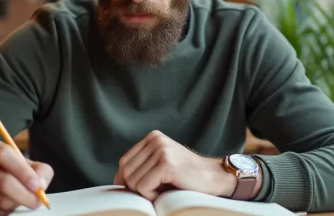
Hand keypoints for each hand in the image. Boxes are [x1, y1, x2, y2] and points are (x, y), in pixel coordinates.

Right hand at [0, 140, 53, 214]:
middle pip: (2, 181)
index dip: (22, 171)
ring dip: (16, 204)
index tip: (37, 186)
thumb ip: (39, 170)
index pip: (4, 154)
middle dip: (25, 195)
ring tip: (22, 202)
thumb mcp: (25, 164)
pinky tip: (10, 207)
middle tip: (37, 202)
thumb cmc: (9, 170)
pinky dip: (6, 212)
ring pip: (0, 200)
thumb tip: (41, 185)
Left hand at [113, 130, 253, 200]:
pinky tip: (167, 191)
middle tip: (157, 191)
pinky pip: (143, 187)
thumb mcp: (162, 165)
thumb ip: (142, 166)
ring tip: (164, 189)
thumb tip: (117, 180)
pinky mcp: (166, 164)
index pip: (124, 163)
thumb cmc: (188, 178)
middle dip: (136, 189)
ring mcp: (161, 150)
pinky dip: (152, 195)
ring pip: (133, 181)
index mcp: (152, 138)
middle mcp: (155, 140)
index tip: (141, 191)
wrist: (216, 178)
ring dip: (146, 193)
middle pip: (125, 172)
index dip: (127, 181)